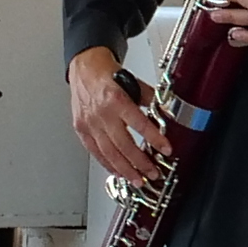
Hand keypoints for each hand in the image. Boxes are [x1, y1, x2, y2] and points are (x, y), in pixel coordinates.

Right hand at [68, 49, 168, 184]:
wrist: (84, 67)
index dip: (154, 139)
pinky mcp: (81, 129)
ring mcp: (90, 123)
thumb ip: (150, 99)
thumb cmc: (107, 74)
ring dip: (125, 170)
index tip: (166, 149)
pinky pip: (95, 151)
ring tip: (137, 179)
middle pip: (123, 145)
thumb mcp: (133, 82)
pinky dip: (107, 164)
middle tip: (152, 173)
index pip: (139, 124)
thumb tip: (166, 111)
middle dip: (140, 163)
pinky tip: (117, 172)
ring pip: (108, 153)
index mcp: (116, 99)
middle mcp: (102, 113)